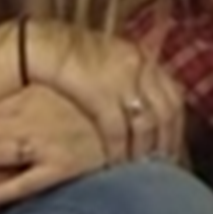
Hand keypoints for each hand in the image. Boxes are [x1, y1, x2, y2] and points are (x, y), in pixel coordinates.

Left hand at [0, 85, 112, 206]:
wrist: (145, 131)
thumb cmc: (113, 107)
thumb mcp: (86, 85)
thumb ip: (58, 82)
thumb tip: (29, 78)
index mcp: (42, 91)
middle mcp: (39, 116)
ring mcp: (48, 143)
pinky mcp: (61, 168)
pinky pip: (25, 183)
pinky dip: (0, 191)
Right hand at [19, 20, 185, 160]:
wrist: (36, 43)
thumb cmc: (70, 57)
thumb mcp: (109, 61)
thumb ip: (130, 81)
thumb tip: (146, 108)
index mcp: (142, 57)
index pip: (174, 96)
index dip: (176, 127)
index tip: (173, 148)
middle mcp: (138, 64)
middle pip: (165, 111)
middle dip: (165, 143)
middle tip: (161, 166)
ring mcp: (121, 77)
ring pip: (145, 122)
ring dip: (143, 150)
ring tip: (139, 170)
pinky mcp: (99, 92)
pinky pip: (117, 129)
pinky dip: (118, 150)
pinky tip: (115, 163)